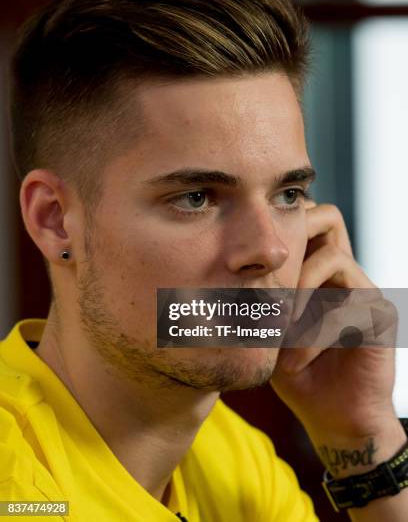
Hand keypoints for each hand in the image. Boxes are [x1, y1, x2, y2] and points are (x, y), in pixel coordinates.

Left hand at [270, 201, 403, 473]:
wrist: (332, 418)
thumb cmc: (295, 371)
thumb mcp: (266, 330)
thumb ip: (255, 297)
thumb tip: (221, 268)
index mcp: (319, 271)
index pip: (308, 219)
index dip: (283, 223)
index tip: (250, 254)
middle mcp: (345, 273)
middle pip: (329, 217)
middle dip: (293, 242)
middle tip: (268, 283)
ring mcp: (365, 290)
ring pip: (331, 258)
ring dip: (298, 294)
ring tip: (279, 331)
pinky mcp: (381, 315)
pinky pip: (344, 306)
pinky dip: (313, 335)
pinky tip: (295, 362)